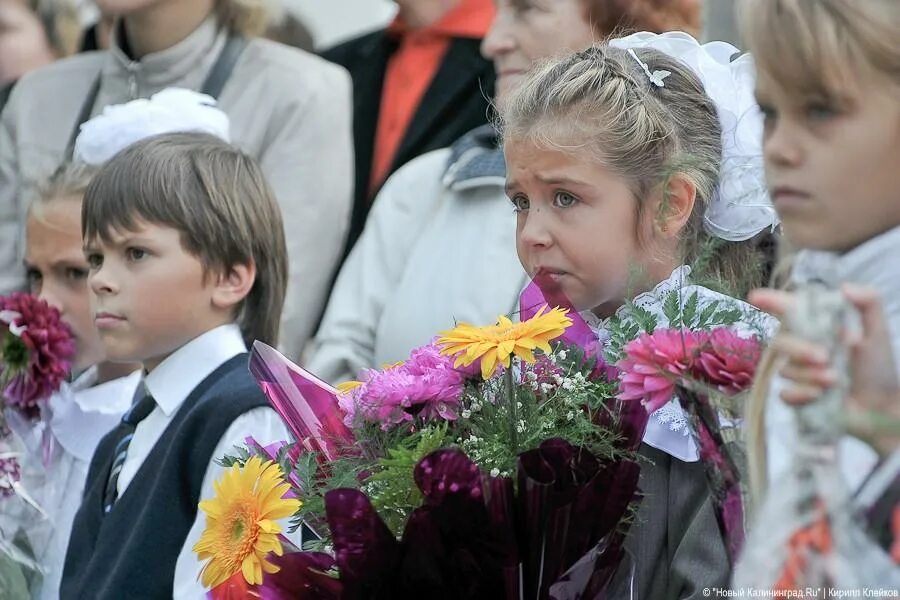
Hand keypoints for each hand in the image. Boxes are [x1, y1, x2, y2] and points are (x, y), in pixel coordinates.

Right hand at [750, 285, 899, 455]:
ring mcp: (797, 373)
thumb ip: (868, 303)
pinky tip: (821, 396)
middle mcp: (803, 348)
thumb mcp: (877, 332)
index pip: (789, 311)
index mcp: (818, 329)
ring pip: (785, 370)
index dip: (771, 302)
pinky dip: (803, 394)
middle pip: (780, 342)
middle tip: (825, 358)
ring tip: (835, 381)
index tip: (756, 297)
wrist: (881, 407)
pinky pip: (785, 393)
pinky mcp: (796, 397)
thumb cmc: (878, 368)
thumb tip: (844, 287)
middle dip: (800, 349)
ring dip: (810, 375)